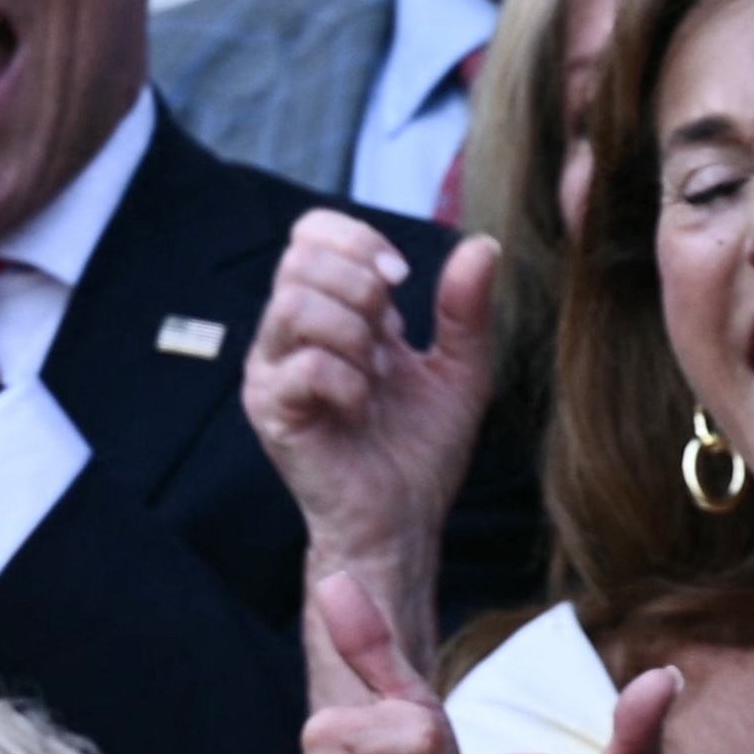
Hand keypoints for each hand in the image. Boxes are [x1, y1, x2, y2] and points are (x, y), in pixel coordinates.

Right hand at [244, 210, 502, 609]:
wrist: (404, 521)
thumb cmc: (421, 451)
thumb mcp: (460, 369)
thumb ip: (465, 308)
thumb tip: (482, 244)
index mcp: (328, 313)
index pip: (311, 232)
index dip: (358, 238)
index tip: (403, 277)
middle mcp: (290, 335)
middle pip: (299, 258)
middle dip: (360, 286)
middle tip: (390, 335)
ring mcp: (274, 372)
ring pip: (294, 304)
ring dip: (352, 332)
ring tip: (376, 374)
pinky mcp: (271, 411)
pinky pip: (303, 367)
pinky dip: (347, 380)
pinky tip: (363, 406)